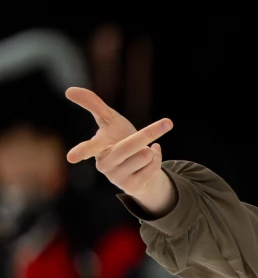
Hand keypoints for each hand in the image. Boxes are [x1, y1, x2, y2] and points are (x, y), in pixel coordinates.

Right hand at [64, 87, 175, 215]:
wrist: (139, 165)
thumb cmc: (120, 138)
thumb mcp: (110, 120)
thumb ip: (93, 105)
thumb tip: (69, 90)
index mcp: (97, 148)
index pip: (89, 148)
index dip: (81, 151)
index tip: (71, 158)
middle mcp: (104, 164)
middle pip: (129, 146)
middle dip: (149, 134)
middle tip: (168, 122)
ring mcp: (117, 178)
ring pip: (145, 156)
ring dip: (151, 150)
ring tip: (142, 153)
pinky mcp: (131, 187)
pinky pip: (153, 167)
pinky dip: (157, 159)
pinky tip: (149, 161)